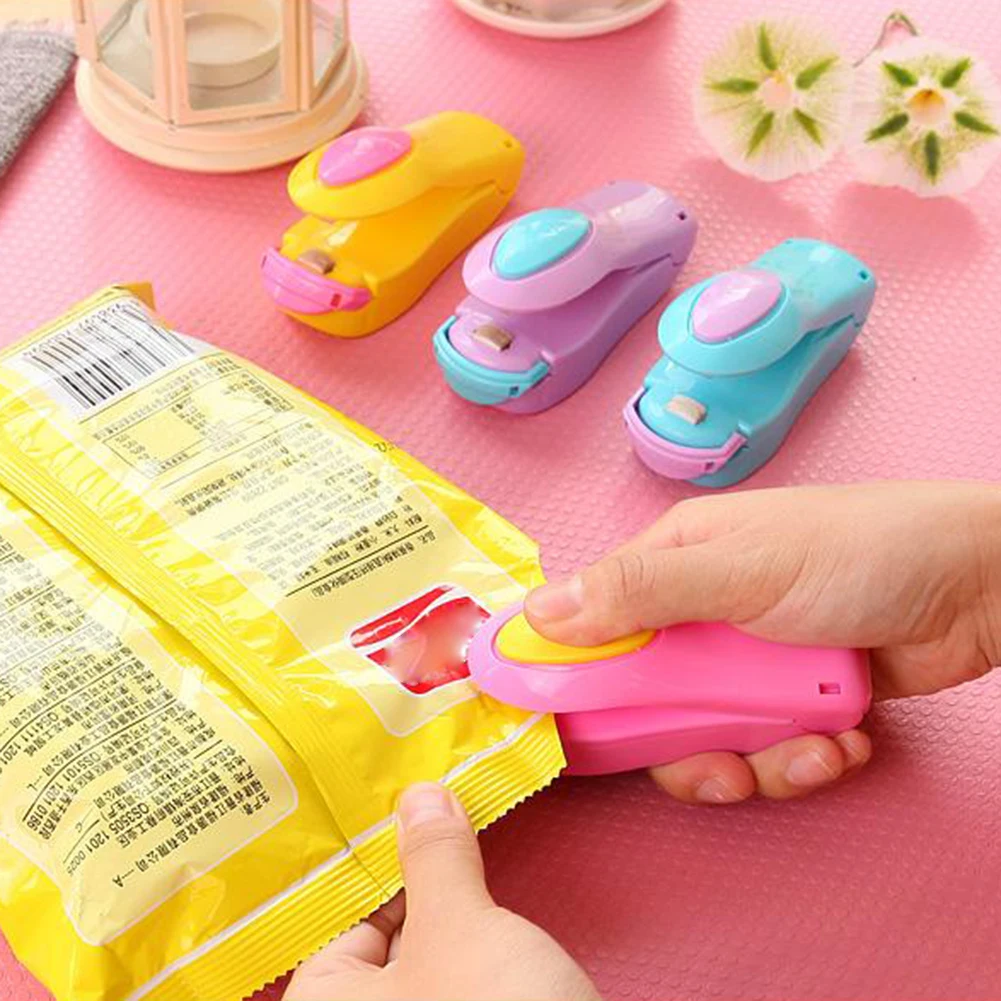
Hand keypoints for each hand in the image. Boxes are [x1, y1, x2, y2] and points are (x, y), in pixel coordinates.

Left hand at [286, 783, 600, 1000]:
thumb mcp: (460, 930)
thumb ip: (434, 858)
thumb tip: (419, 796)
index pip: (338, 921)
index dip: (376, 857)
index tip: (404, 803)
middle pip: (382, 938)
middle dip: (415, 875)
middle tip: (437, 803)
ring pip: (425, 959)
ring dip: (448, 904)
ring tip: (461, 830)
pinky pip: (456, 979)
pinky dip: (471, 941)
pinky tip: (487, 901)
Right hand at [524, 481, 1000, 803]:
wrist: (978, 587)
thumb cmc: (860, 553)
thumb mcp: (742, 570)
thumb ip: (640, 593)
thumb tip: (538, 613)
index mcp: (673, 563)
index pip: (592, 621)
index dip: (574, 674)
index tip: (565, 727)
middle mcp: (700, 614)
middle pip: (649, 701)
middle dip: (686, 747)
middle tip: (720, 767)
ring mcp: (746, 661)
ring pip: (707, 737)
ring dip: (759, 760)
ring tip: (812, 749)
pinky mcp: (790, 698)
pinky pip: (765, 749)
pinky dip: (802, 759)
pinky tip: (842, 743)